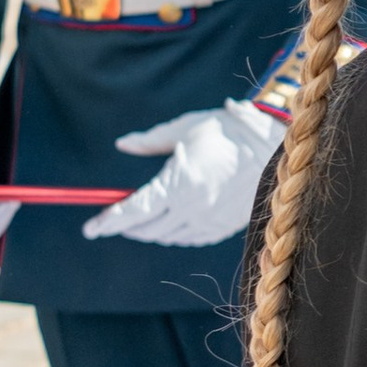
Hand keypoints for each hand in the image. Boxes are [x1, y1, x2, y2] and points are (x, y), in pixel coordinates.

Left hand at [82, 97, 284, 247]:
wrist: (276, 146)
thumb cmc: (228, 130)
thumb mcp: (185, 128)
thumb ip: (150, 141)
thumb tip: (122, 144)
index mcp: (180, 182)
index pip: (133, 211)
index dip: (108, 221)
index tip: (90, 228)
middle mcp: (193, 207)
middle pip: (147, 228)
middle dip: (125, 225)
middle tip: (112, 219)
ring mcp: (210, 221)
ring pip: (167, 236)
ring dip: (149, 230)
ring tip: (139, 219)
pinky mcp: (224, 227)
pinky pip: (189, 238)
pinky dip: (173, 233)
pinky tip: (169, 222)